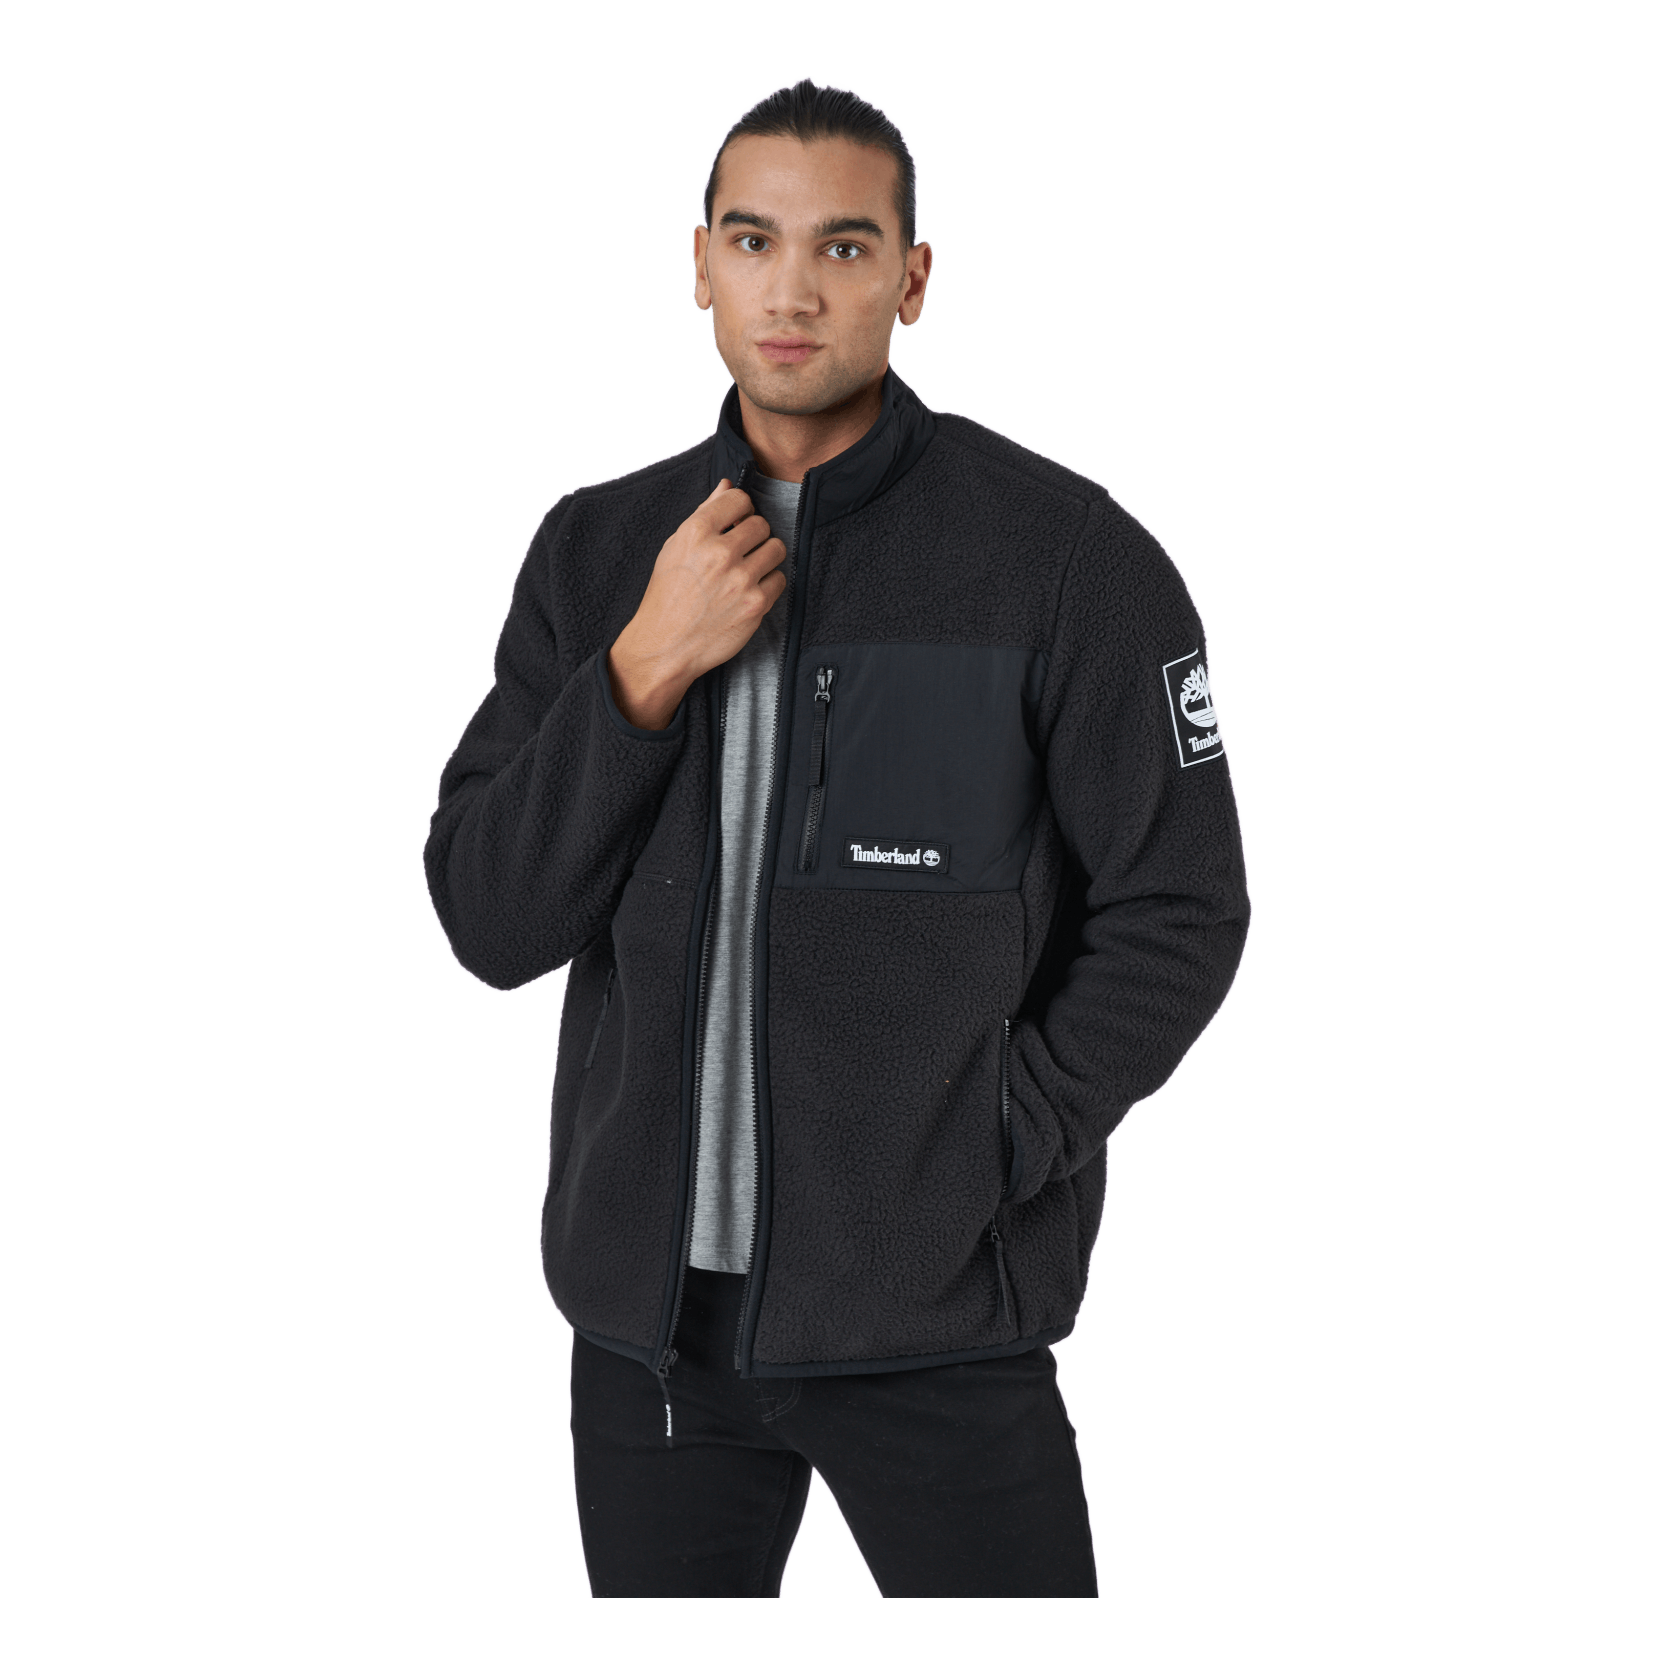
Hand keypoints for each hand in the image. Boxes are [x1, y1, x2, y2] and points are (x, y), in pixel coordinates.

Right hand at [607, 479, 787, 729]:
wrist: (665, 645)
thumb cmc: (667, 596)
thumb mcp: (676, 547)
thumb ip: (704, 514)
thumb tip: (727, 486)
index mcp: (696, 532)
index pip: (739, 499)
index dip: (741, 509)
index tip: (738, 522)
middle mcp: (720, 553)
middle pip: (761, 524)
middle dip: (754, 535)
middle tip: (742, 552)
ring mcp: (740, 579)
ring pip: (776, 549)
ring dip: (766, 557)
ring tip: (749, 570)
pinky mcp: (755, 604)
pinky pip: (779, 580)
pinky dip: (768, 585)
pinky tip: (750, 592)